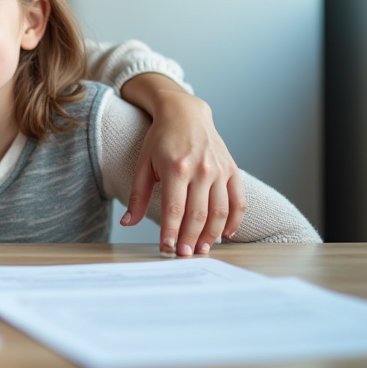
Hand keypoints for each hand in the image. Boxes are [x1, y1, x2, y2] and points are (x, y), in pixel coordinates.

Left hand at [119, 74, 246, 256]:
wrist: (185, 112)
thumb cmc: (160, 139)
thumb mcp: (143, 163)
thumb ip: (138, 195)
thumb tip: (127, 222)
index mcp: (175, 168)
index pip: (174, 210)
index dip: (171, 233)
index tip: (167, 249)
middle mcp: (200, 170)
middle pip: (198, 215)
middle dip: (191, 239)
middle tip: (185, 255)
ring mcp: (219, 170)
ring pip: (220, 212)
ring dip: (212, 235)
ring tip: (202, 248)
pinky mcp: (231, 169)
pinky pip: (239, 201)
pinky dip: (235, 221)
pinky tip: (226, 234)